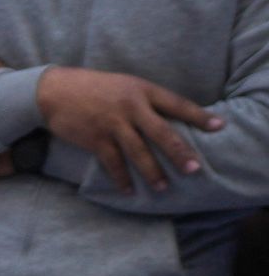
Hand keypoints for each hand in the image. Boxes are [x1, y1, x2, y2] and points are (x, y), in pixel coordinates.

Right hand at [38, 65, 221, 192]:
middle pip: (161, 133)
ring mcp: (113, 124)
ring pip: (138, 152)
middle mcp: (131, 107)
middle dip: (179, 152)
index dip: (198, 116)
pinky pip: (112, 162)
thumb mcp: (125, 85)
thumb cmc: (93, 88)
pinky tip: (129, 190)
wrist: (56, 91)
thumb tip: (168, 118)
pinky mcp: (95, 139)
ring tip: (163, 187)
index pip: (177, 104)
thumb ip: (145, 100)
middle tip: (193, 169)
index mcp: (142, 90)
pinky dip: (121, 178)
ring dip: (152, 172)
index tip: (218, 127)